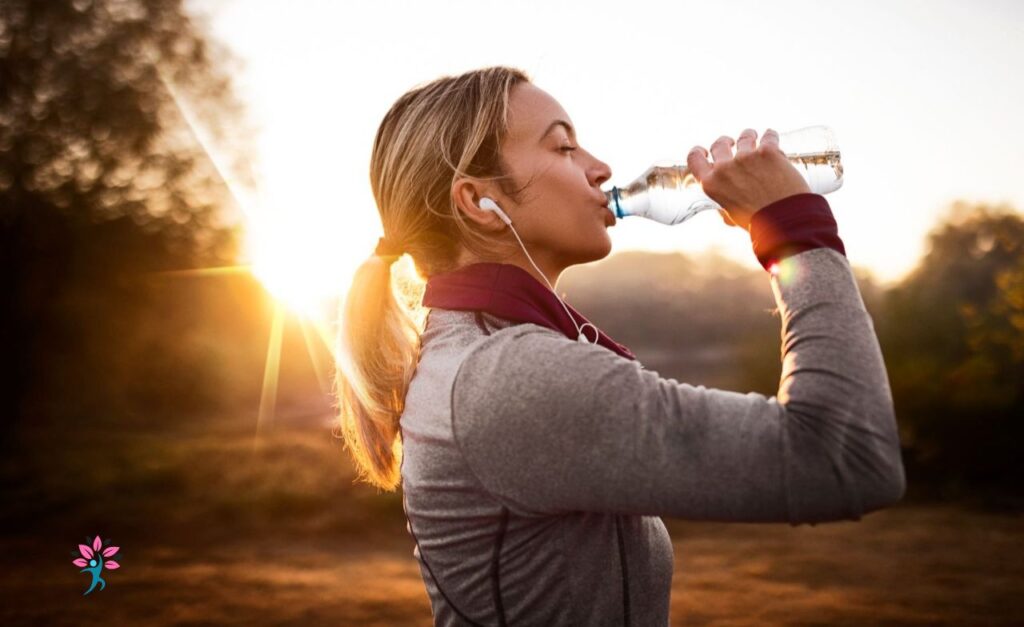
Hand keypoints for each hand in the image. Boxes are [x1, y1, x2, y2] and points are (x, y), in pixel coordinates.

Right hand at [686, 128, 810, 229]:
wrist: (785, 220)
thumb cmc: (759, 222)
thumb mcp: (732, 214)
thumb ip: (725, 202)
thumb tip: (723, 206)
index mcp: (712, 184)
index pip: (695, 159)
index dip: (698, 152)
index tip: (705, 150)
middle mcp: (725, 168)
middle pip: (719, 144)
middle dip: (726, 142)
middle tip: (733, 143)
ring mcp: (746, 158)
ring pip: (744, 136)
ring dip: (749, 136)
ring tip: (755, 138)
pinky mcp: (768, 151)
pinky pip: (768, 135)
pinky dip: (770, 136)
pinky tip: (771, 137)